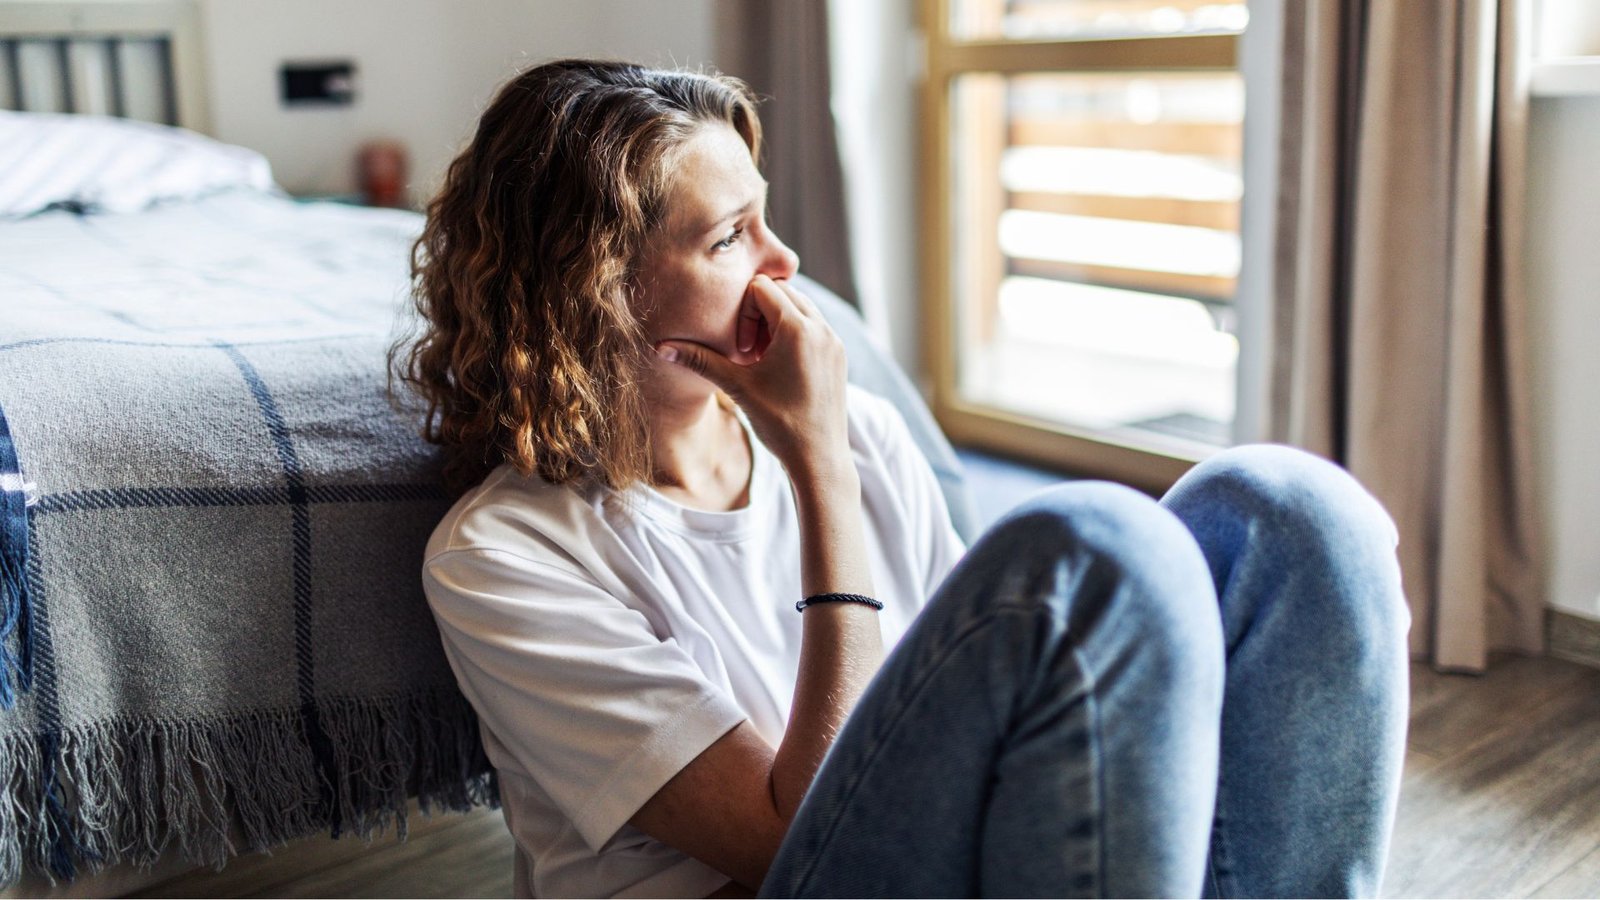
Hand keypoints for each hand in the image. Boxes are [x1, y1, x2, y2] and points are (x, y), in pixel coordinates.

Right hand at [655, 275, 850, 480]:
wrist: (819, 458)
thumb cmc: (778, 424)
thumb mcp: (736, 387)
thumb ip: (699, 360)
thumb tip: (660, 348)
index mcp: (798, 328)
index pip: (761, 287)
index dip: (742, 310)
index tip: (740, 349)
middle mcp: (821, 328)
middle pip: (782, 292)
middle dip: (759, 313)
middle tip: (747, 352)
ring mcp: (833, 340)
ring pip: (799, 307)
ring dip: (776, 323)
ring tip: (762, 359)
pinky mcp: (838, 354)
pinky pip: (814, 325)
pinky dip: (793, 334)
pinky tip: (779, 368)